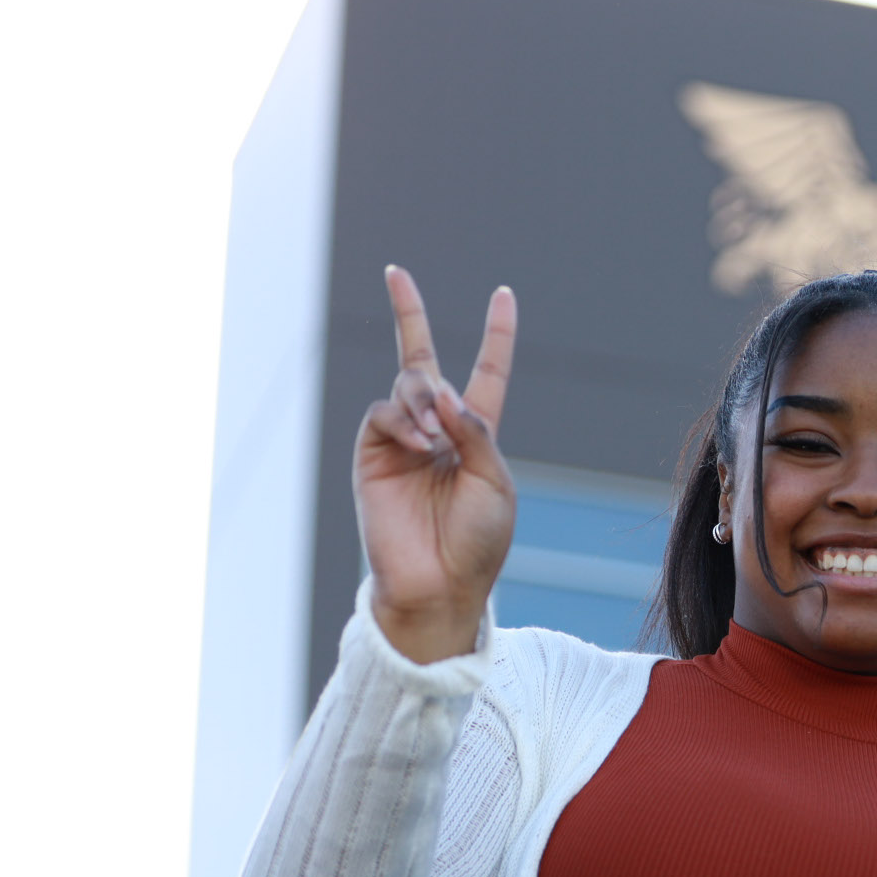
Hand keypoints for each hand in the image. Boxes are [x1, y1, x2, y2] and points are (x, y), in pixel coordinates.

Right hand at [356, 267, 519, 663]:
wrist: (440, 584)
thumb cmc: (477, 540)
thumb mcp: (494, 481)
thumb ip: (475, 431)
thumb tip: (443, 389)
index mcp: (477, 435)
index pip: (488, 372)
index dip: (497, 334)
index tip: (504, 293)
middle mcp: (437, 430)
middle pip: (424, 360)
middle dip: (412, 322)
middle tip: (441, 402)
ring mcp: (402, 439)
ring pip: (407, 383)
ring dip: (423, 400)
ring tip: (432, 439)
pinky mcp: (372, 454)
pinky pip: (383, 412)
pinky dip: (404, 421)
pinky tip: (420, 446)